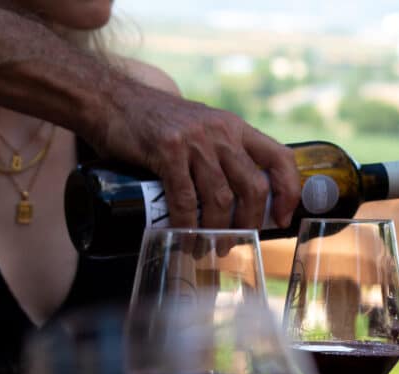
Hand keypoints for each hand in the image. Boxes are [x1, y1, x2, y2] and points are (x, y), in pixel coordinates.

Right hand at [95, 79, 300, 230]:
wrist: (110, 100)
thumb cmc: (157, 123)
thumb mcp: (202, 129)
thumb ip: (223, 154)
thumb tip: (243, 201)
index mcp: (236, 128)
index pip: (280, 158)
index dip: (288, 191)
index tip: (282, 219)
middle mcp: (221, 132)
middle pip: (253, 187)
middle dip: (249, 223)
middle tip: (237, 242)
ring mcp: (195, 140)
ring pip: (221, 198)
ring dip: (218, 231)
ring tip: (210, 247)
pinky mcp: (167, 150)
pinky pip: (184, 198)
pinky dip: (186, 224)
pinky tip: (184, 237)